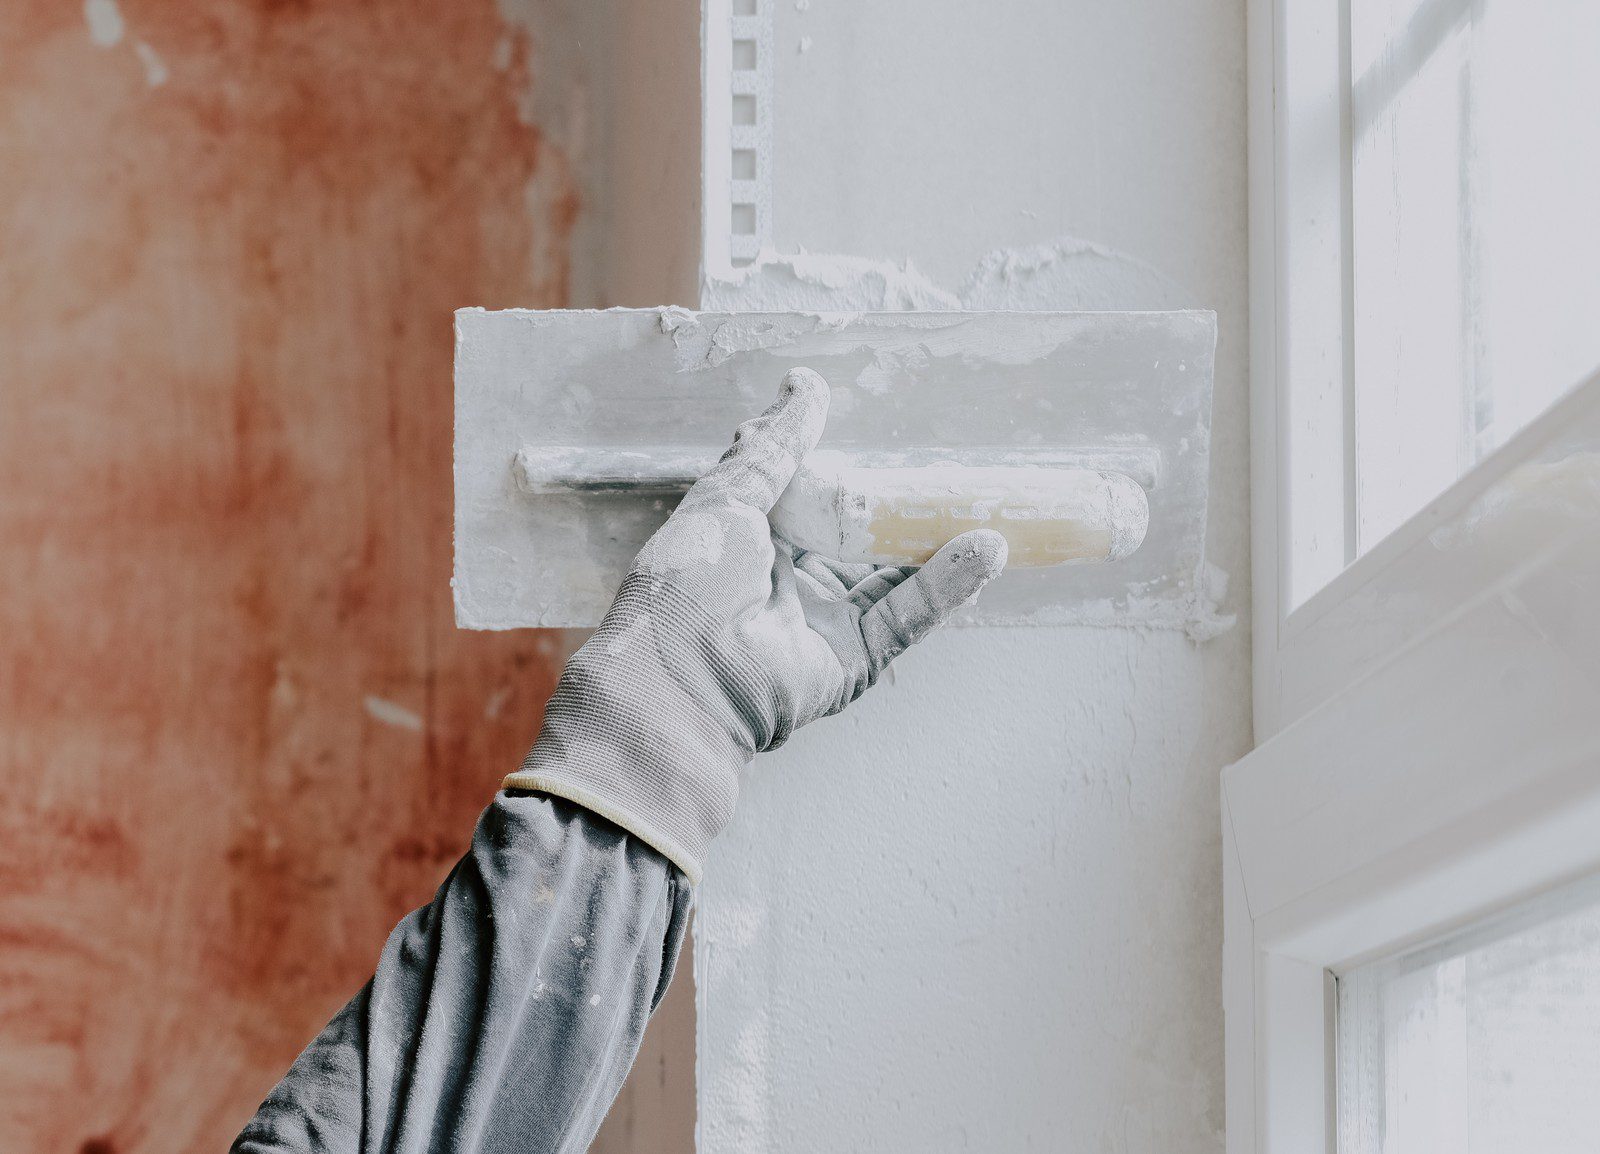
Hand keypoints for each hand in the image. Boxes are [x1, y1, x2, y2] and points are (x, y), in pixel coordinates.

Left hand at [504, 368, 1007, 881]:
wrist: (681, 679)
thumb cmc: (687, 582)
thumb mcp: (728, 496)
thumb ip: (777, 446)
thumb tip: (807, 385)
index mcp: (750, 541)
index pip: (809, 498)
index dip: (843, 470)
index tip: (881, 437)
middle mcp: (789, 581)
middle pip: (860, 537)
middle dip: (903, 507)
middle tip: (952, 471)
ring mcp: (825, 621)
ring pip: (894, 575)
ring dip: (939, 542)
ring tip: (989, 505)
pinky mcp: (855, 659)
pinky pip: (907, 616)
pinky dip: (946, 585)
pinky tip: (984, 550)